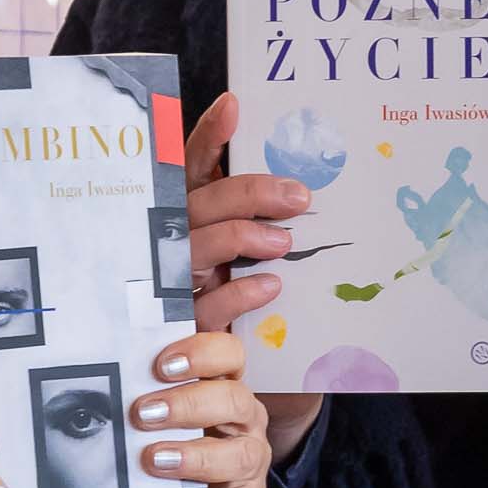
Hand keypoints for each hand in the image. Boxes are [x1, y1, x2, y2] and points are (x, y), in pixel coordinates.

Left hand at [134, 331, 273, 487]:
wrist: (198, 468)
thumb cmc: (168, 415)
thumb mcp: (161, 381)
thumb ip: (148, 353)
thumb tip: (107, 315)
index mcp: (224, 378)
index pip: (229, 353)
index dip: (201, 354)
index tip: (160, 364)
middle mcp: (242, 414)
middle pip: (232, 400)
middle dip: (188, 404)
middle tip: (142, 412)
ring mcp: (247, 456)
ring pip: (238, 453)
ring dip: (196, 456)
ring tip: (154, 460)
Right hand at [181, 92, 325, 450]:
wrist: (235, 383)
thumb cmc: (249, 306)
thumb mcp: (258, 260)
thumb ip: (268, 224)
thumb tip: (312, 185)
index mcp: (192, 216)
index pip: (192, 167)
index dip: (209, 136)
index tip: (235, 104)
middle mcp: (174, 245)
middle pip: (195, 204)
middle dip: (246, 193)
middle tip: (299, 197)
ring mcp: (175, 286)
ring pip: (192, 249)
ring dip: (238, 238)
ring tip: (284, 241)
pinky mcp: (185, 331)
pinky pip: (205, 307)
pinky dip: (239, 293)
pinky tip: (273, 286)